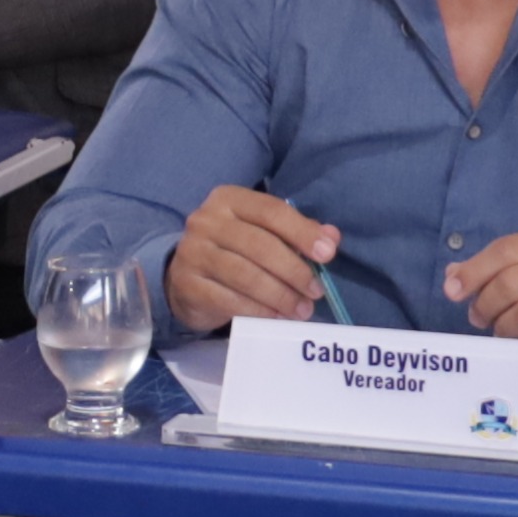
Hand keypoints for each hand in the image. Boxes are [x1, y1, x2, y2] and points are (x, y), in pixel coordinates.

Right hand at [166, 187, 338, 331]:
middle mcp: (206, 220)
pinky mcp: (187, 283)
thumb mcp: (263, 233)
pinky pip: (228, 299)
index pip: (271, 210)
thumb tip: (331, 237)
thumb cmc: (234, 250)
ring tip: (302, 309)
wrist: (185, 276)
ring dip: (280, 295)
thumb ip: (296, 232)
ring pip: (245, 274)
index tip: (327, 254)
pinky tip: (276, 316)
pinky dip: (257, 310)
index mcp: (228, 199)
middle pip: (259, 244)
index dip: (302, 232)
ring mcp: (193, 252)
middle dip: (294, 270)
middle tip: (316, 291)